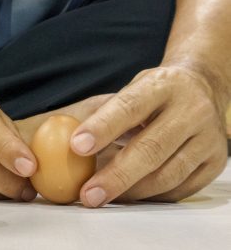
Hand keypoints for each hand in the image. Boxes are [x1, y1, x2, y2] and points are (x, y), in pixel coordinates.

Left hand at [71, 66, 228, 206]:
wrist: (202, 88)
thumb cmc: (155, 92)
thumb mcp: (132, 88)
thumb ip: (106, 113)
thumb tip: (68, 145)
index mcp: (162, 86)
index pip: (129, 106)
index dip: (102, 127)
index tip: (77, 146)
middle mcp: (190, 110)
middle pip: (151, 148)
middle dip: (115, 175)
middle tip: (88, 194)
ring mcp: (207, 137)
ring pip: (167, 174)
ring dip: (131, 191)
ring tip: (102, 197)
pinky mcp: (215, 161)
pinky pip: (180, 188)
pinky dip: (150, 196)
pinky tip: (128, 196)